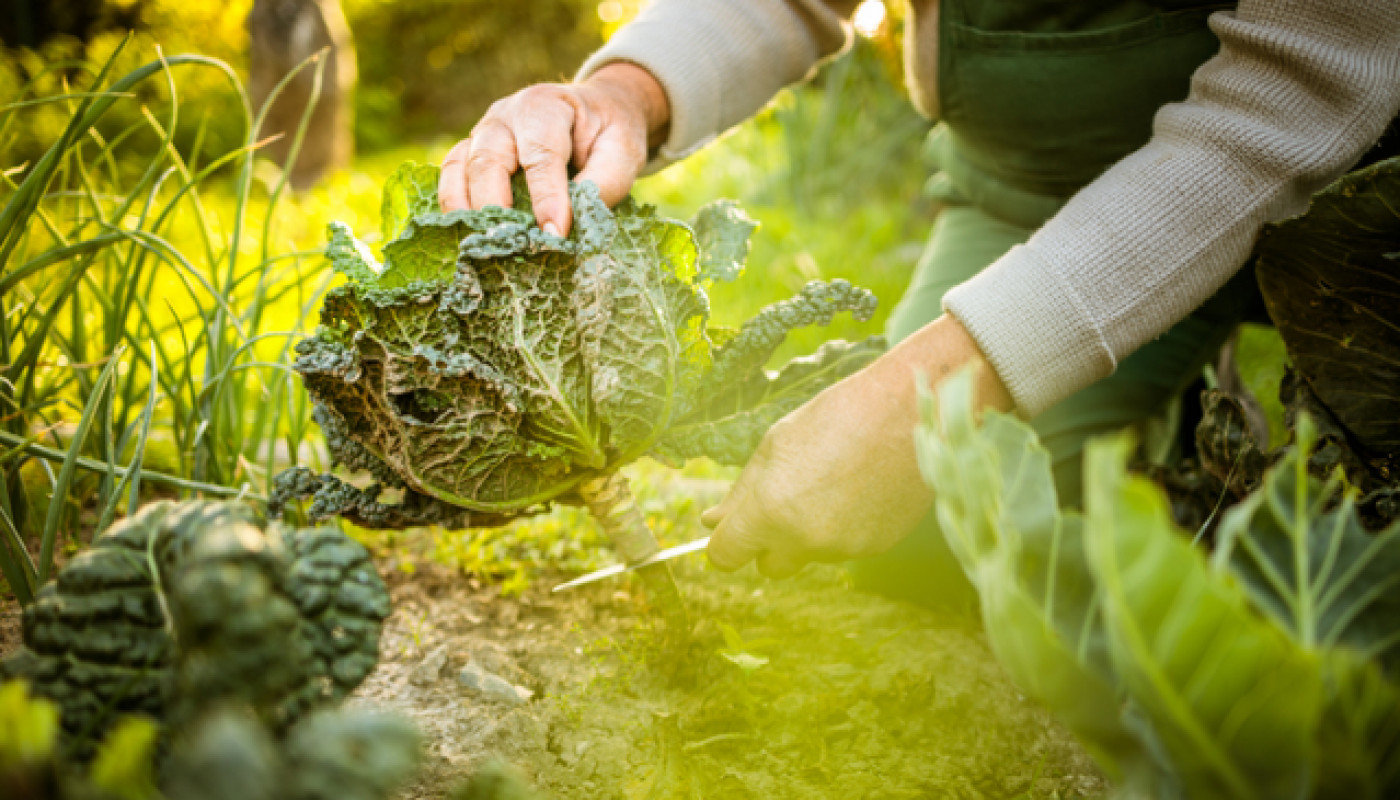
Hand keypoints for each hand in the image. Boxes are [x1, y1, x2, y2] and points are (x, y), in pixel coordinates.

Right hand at [437, 63, 669, 235]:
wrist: (594, 113)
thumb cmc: (607, 134)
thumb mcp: (620, 151)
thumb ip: (603, 183)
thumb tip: (572, 225)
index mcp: (545, 107)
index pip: (540, 154)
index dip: (546, 196)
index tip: (554, 235)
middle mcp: (505, 116)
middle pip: (488, 160)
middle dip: (496, 207)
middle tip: (511, 245)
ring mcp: (481, 133)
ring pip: (458, 168)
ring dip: (464, 210)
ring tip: (481, 246)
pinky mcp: (470, 152)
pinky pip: (450, 176)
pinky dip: (453, 206)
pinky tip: (466, 236)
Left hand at [702, 315, 1013, 578]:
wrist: (910, 412)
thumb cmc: (837, 417)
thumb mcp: (776, 444)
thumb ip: (743, 491)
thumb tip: (712, 521)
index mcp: (770, 510)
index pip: (726, 556)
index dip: (725, 543)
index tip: (732, 529)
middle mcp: (804, 539)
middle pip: (768, 565)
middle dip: (768, 541)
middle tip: (784, 499)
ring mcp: (843, 548)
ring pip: (809, 553)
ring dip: (809, 529)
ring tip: (833, 478)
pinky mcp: (875, 547)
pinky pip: (844, 547)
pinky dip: (843, 526)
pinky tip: (859, 487)